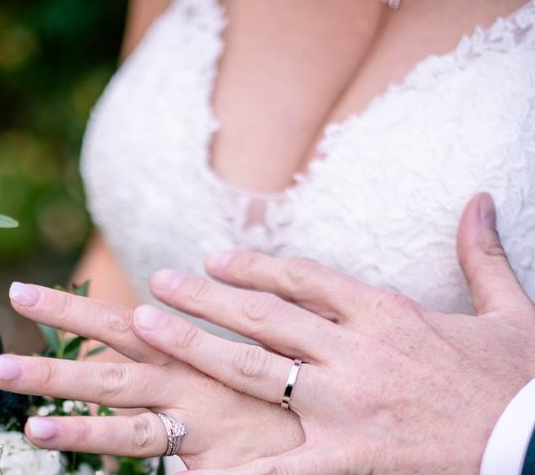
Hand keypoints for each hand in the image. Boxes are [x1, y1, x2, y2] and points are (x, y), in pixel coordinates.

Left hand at [0, 283, 303, 467]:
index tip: (28, 294)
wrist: (321, 436)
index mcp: (184, 349)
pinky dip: (85, 435)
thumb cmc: (275, 399)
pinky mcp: (191, 444)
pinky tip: (39, 430)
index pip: (119, 321)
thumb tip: (153, 337)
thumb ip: (196, 349)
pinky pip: (130, 439)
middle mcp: (177, 370)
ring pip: (109, 387)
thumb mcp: (237, 364)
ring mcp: (182, 406)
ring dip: (53, 377)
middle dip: (61, 317)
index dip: (73, 307)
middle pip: (111, 339)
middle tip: (15, 295)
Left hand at [131, 193, 534, 473]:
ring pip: (254, 366)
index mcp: (385, 312)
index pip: (302, 278)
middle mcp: (356, 350)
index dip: (253, 266)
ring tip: (148, 328)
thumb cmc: (520, 380)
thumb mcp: (509, 309)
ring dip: (197, 344)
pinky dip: (233, 463)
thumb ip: (481, 252)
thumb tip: (481, 198)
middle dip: (205, 297)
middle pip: (264, 315)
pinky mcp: (350, 455)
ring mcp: (347, 402)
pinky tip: (190, 460)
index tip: (214, 258)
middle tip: (159, 283)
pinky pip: (279, 463)